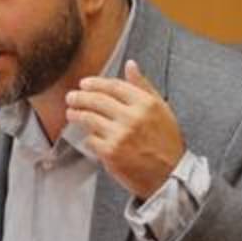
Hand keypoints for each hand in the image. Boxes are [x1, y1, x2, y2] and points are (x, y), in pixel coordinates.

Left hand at [65, 59, 184, 199]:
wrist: (170, 176)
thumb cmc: (166, 142)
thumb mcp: (161, 109)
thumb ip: (143, 86)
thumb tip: (130, 65)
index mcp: (146, 103)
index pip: (113, 86)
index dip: (95, 83)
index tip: (84, 83)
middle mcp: (132, 117)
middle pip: (97, 100)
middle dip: (79, 96)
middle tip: (71, 97)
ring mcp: (120, 135)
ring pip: (89, 118)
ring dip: (76, 114)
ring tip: (71, 113)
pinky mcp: (110, 153)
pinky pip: (90, 139)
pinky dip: (88, 137)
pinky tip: (88, 136)